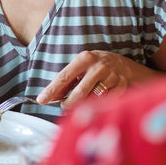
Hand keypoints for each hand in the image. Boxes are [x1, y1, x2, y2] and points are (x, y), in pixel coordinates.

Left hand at [37, 50, 156, 107]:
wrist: (124, 65)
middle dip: (68, 104)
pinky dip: (99, 105)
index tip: (41, 100)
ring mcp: (112, 77)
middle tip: (64, 105)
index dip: (51, 90)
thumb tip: (51, 97)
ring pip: (92, 100)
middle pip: (79, 93)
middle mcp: (99, 67)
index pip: (64, 77)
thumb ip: (67, 81)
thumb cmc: (95, 67)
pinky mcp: (122, 87)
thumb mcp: (80, 67)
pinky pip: (105, 103)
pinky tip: (100, 98)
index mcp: (84, 58)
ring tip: (84, 99)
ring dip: (85, 105)